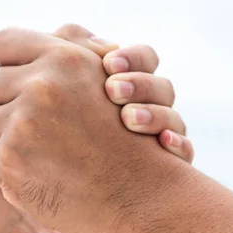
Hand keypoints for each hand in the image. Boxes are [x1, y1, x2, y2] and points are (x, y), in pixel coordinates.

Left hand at [0, 27, 187, 232]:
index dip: (10, 64)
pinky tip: (38, 173)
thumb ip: (76, 48)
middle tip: (28, 120)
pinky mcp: (11, 162)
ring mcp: (23, 126)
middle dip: (4, 101)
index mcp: (65, 59)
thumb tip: (44, 35)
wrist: (138, 197)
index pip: (4, 43)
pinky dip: (8, 167)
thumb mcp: (112, 78)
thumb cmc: (127, 137)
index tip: (21, 81)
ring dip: (4, 135)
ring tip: (38, 149)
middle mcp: (42, 88)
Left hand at [52, 24, 193, 162]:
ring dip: (156, 114)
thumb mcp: (50, 98)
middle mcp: (148, 111)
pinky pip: (184, 153)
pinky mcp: (167, 172)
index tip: (108, 64)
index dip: (132, 58)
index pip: (143, 60)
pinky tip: (163, 142)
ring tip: (129, 118)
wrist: (53, 191)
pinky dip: (179, 145)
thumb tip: (88, 40)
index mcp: (127, 89)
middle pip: (162, 88)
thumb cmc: (48, 143)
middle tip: (113, 90)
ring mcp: (158, 141)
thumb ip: (64, 59)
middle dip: (140, 85)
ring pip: (175, 119)